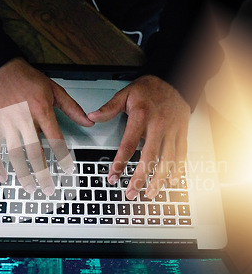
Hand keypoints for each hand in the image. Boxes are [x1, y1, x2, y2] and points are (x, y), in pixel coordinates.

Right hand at [0, 58, 93, 194]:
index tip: (68, 169)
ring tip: (29, 188)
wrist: (1, 69)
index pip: (55, 138)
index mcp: (41, 109)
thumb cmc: (29, 79)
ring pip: (14, 154)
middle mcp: (23, 117)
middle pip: (33, 152)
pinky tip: (2, 177)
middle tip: (48, 189)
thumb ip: (72, 108)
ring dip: (22, 174)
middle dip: (42, 174)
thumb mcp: (54, 90)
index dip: (62, 156)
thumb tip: (89, 122)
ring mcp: (5, 122)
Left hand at [87, 75, 190, 198]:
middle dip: (139, 179)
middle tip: (131, 193)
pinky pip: (181, 155)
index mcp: (141, 117)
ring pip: (167, 160)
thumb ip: (109, 107)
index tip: (113, 176)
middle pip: (149, 158)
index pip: (128, 145)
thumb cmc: (149, 88)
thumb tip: (92, 117)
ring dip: (158, 180)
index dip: (120, 163)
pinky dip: (177, 170)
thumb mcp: (126, 93)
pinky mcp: (181, 133)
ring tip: (149, 194)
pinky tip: (171, 182)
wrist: (174, 79)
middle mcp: (158, 125)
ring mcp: (172, 131)